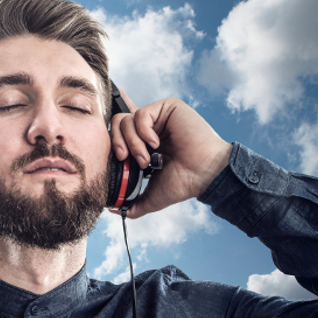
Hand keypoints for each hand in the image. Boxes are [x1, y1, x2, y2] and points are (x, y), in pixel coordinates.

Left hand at [110, 93, 231, 217]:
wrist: (205, 175)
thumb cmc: (184, 182)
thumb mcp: (152, 195)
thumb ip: (133, 203)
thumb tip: (114, 210)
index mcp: (144, 144)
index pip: (117, 134)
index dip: (112, 144)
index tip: (118, 161)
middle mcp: (150, 128)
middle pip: (117, 124)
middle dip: (118, 144)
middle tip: (128, 160)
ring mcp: (158, 117)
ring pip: (126, 120)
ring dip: (133, 142)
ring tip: (146, 158)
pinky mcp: (167, 107)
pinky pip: (141, 114)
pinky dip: (143, 132)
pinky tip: (156, 144)